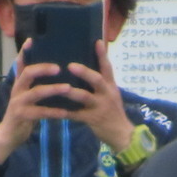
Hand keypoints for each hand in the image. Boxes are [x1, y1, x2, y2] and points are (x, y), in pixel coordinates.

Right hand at [0, 44, 90, 164]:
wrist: (9, 136)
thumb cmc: (24, 115)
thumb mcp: (28, 97)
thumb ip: (37, 86)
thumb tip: (56, 73)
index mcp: (20, 84)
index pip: (21, 64)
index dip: (25, 52)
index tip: (32, 40)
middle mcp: (17, 90)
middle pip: (28, 73)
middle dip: (43, 68)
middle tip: (59, 68)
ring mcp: (18, 103)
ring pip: (36, 92)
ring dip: (53, 89)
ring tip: (67, 88)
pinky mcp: (21, 116)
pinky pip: (40, 112)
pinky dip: (53, 112)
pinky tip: (65, 113)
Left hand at [66, 39, 134, 154]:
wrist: (121, 134)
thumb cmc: (112, 111)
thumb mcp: (111, 94)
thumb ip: (101, 82)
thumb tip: (85, 67)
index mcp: (110, 86)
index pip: (107, 67)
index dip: (102, 55)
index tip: (97, 41)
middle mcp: (106, 94)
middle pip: (97, 80)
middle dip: (84, 72)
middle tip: (70, 65)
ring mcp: (100, 107)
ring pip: (85, 97)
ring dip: (73, 92)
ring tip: (62, 88)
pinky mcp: (92, 119)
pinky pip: (77, 115)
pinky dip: (66, 112)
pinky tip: (54, 109)